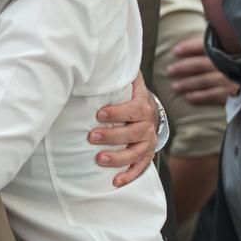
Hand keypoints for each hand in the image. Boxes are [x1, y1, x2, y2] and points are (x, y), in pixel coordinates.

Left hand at [90, 72, 157, 186]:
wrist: (146, 108)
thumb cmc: (128, 93)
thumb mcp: (126, 80)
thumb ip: (116, 74)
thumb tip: (96, 60)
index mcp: (142, 105)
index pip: (133, 109)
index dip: (117, 113)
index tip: (100, 114)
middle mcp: (148, 124)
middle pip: (133, 132)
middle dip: (112, 136)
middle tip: (92, 137)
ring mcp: (148, 141)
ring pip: (136, 152)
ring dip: (118, 157)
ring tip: (99, 159)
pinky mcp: (146, 154)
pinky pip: (141, 167)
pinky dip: (130, 175)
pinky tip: (116, 181)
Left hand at [167, 37, 239, 103]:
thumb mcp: (239, 42)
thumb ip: (223, 38)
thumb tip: (210, 26)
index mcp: (228, 48)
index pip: (205, 46)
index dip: (189, 47)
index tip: (175, 50)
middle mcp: (227, 64)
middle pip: (200, 64)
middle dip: (183, 68)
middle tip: (168, 71)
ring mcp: (230, 79)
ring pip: (204, 81)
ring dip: (187, 84)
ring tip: (174, 87)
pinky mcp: (235, 92)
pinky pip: (214, 95)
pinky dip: (200, 96)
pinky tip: (188, 97)